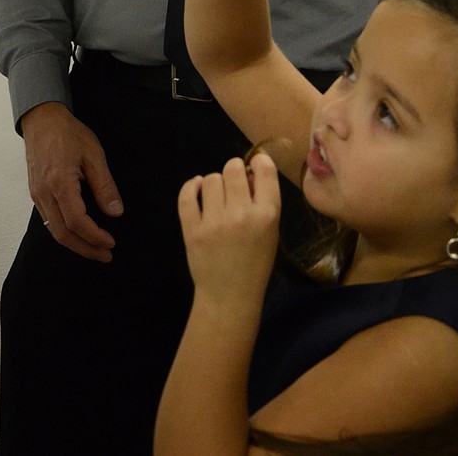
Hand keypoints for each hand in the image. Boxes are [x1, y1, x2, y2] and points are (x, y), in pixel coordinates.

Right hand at [21, 102, 122, 261]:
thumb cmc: (68, 133)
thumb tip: (116, 212)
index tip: (110, 243)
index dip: (94, 237)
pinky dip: (64, 233)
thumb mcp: (94, 154)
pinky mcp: (36, 194)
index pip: (77, 222)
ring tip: (95, 249)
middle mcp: (44, 194)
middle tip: (105, 255)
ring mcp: (37, 195)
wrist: (42, 120)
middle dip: (85, 248)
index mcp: (60, 183)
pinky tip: (78, 233)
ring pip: (54, 231)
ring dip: (75, 244)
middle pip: (63, 234)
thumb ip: (105, 185)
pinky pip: (49, 221)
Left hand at [177, 153, 279, 309]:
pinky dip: (190, 187)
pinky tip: (197, 190)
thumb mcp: (271, 231)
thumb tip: (249, 173)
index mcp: (267, 214)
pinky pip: (186, 195)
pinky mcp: (192, 230)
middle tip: (233, 186)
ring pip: (210, 179)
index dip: (259, 161)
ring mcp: (215, 222)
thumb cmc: (255, 263)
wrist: (230, 296)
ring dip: (214, 184)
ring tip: (216, 198)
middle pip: (233, 168)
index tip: (254, 166)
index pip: (264, 169)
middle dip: (234, 171)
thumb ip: (263, 201)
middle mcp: (241, 214)